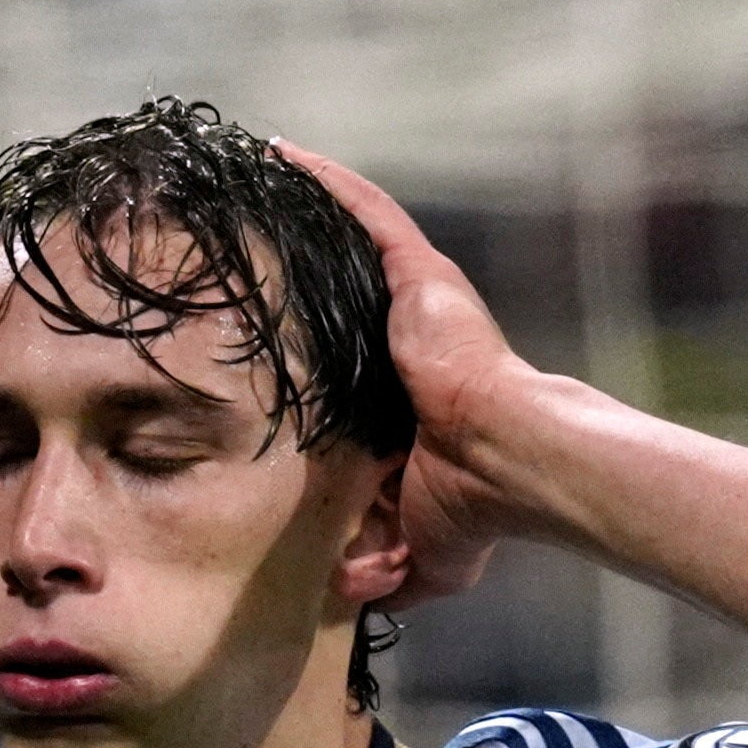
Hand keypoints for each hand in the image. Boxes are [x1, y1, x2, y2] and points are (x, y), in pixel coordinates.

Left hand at [272, 140, 535, 607]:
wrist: (513, 462)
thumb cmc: (478, 507)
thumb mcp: (421, 554)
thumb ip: (383, 573)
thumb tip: (346, 593)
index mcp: (399, 403)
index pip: (338, 372)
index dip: (301, 360)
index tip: (247, 357)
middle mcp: (406, 344)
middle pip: (336, 300)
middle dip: (294, 278)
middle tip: (233, 260)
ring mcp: (414, 305)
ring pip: (348, 247)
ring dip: (305, 216)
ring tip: (249, 187)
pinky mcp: (420, 276)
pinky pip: (366, 214)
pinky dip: (327, 183)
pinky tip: (281, 153)